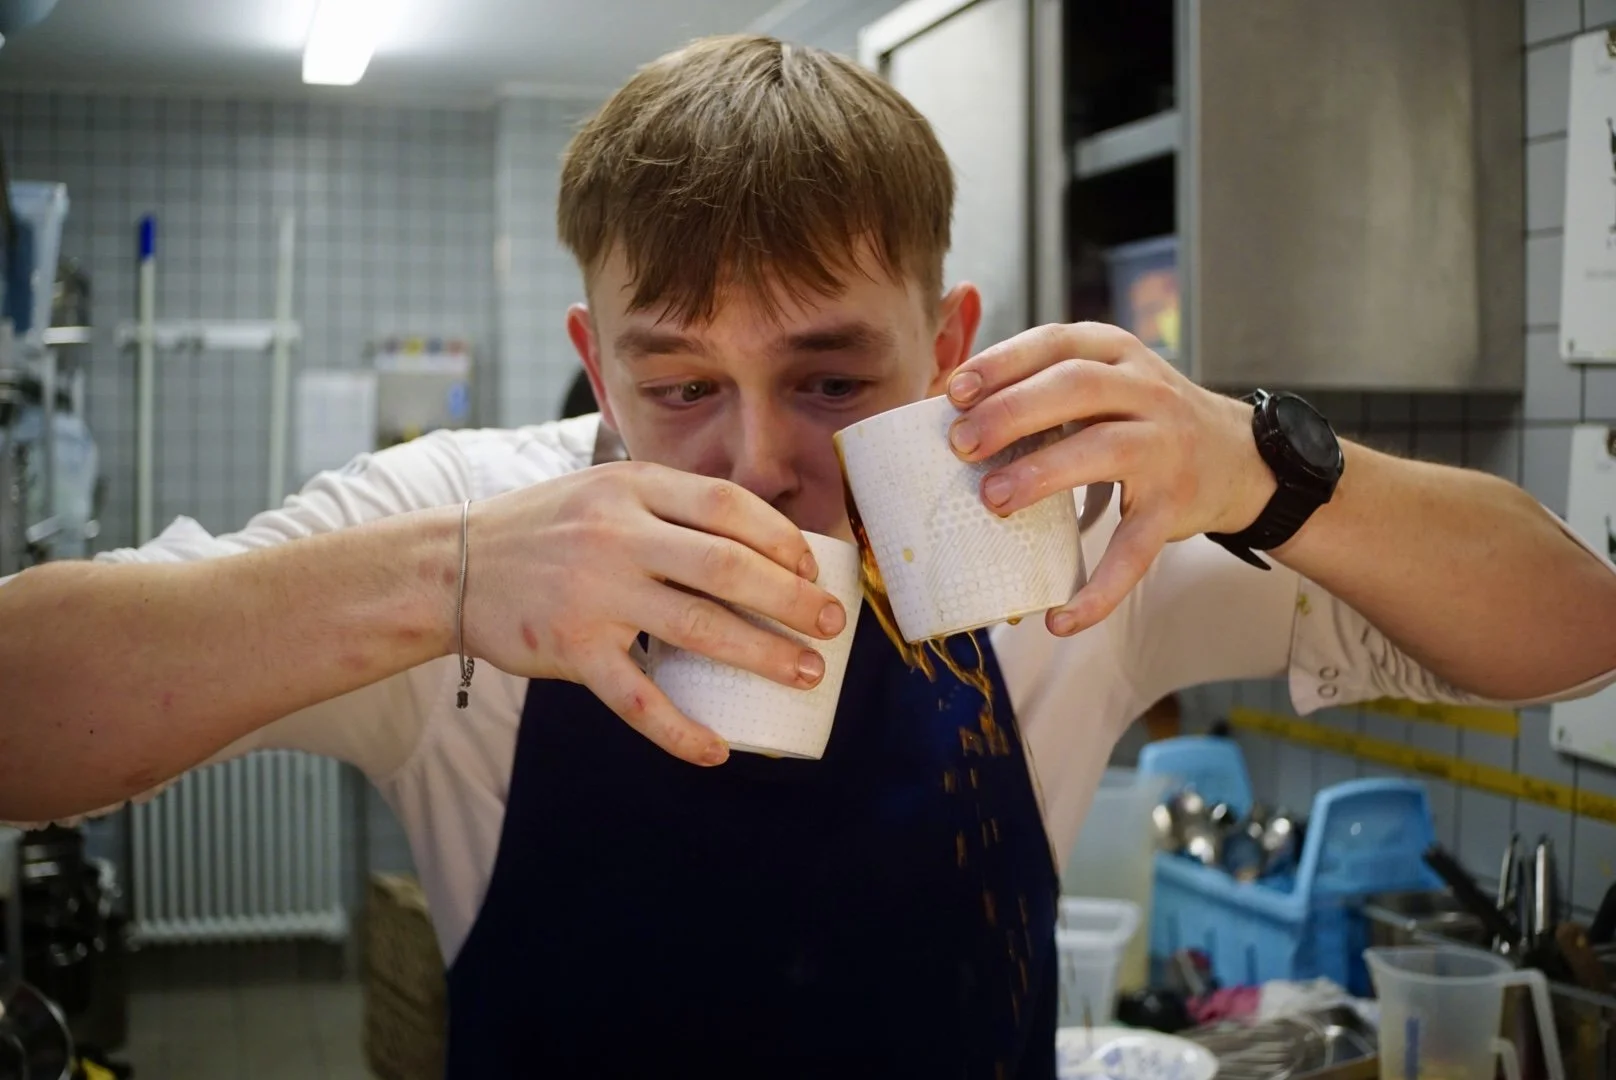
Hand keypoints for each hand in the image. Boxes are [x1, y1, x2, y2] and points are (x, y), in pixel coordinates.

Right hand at [460, 461, 847, 764]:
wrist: (449, 567)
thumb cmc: (543, 529)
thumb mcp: (603, 490)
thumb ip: (667, 503)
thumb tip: (758, 535)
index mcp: (631, 486)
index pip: (726, 505)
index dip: (780, 537)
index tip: (811, 567)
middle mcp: (616, 535)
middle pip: (727, 566)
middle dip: (792, 599)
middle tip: (832, 624)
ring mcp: (593, 594)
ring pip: (697, 628)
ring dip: (763, 654)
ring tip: (806, 673)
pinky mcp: (571, 649)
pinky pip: (636, 698)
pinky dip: (680, 730)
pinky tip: (716, 750)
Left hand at [943, 322, 1273, 636]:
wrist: (1239, 458)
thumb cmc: (1142, 418)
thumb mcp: (1104, 381)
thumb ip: (1040, 386)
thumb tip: (948, 408)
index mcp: (1115, 354)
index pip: (1055, 343)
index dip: (1002, 364)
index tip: (954, 392)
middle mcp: (1146, 391)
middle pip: (1076, 387)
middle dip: (1013, 412)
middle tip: (962, 444)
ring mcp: (1164, 448)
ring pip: (1104, 451)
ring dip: (1043, 474)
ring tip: (992, 499)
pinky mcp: (1175, 507)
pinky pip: (1135, 552)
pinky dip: (1099, 589)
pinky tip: (1061, 620)